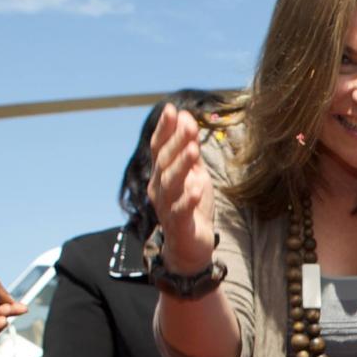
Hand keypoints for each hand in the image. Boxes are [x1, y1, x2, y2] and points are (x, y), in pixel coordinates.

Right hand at [147, 104, 215, 275]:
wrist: (190, 246)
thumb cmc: (192, 207)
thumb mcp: (194, 174)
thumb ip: (189, 149)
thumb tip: (187, 118)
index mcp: (161, 174)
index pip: (159, 148)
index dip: (164, 129)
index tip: (171, 109)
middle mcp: (159, 188)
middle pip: (164, 162)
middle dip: (176, 142)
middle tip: (189, 125)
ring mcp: (166, 207)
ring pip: (171, 184)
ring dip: (181, 165)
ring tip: (193, 149)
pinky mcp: (179, 225)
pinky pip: (181, 210)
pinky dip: (188, 198)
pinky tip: (197, 186)